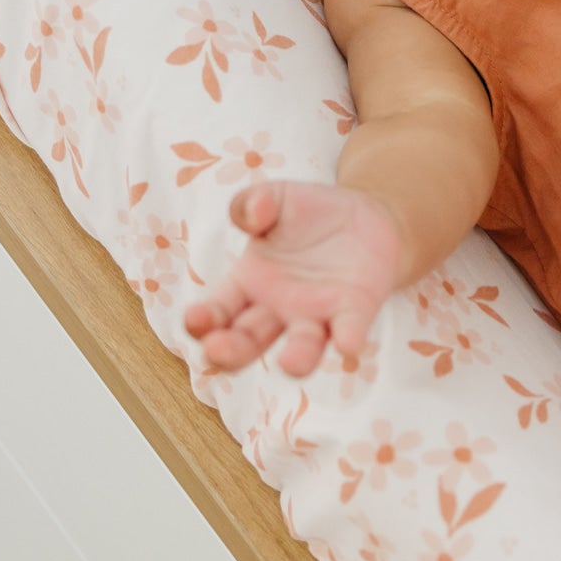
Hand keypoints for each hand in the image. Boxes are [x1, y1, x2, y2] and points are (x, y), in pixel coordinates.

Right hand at [182, 179, 404, 376]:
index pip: (217, 310)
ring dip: (296, 358)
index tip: (194, 320)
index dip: (201, 320)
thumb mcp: (274, 197)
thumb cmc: (308, 213)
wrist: (365, 216)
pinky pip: (349, 329)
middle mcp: (277, 309)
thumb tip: (254, 214)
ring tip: (290, 364)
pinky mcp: (353, 310)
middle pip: (248, 342)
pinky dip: (349, 337)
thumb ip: (251, 202)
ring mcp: (315, 315)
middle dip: (230, 352)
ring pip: (301, 346)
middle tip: (217, 350)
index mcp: (248, 283)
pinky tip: (349, 343)